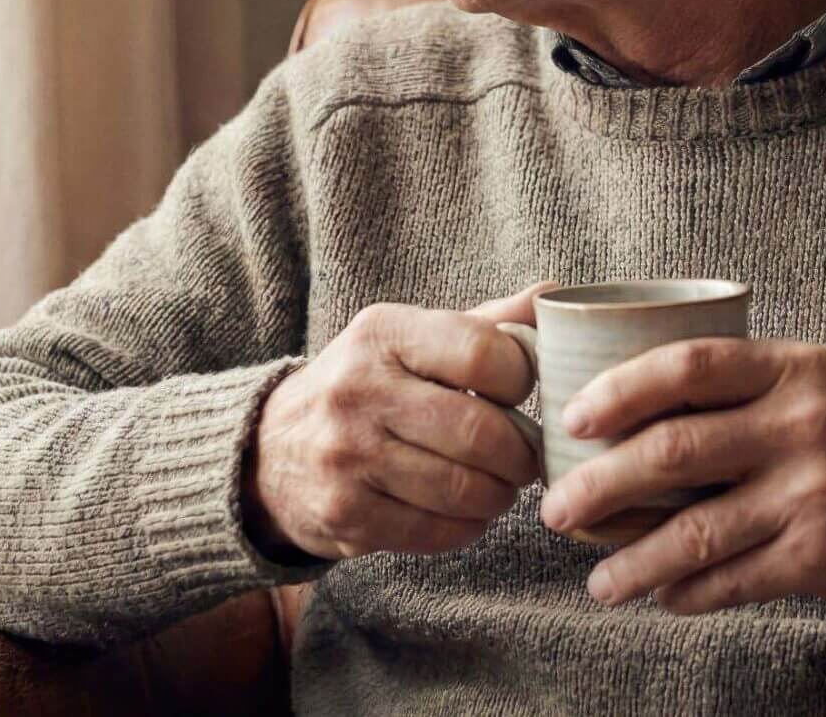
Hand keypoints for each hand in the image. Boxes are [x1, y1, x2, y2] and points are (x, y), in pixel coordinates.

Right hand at [242, 280, 556, 561]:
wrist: (268, 451)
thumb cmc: (367, 387)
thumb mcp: (410, 338)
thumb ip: (486, 322)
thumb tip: (557, 295)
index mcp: (383, 333)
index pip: (484, 353)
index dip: (522, 380)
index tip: (519, 395)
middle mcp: (359, 390)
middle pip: (481, 432)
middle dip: (521, 453)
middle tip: (525, 457)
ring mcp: (348, 457)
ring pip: (465, 489)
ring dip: (499, 494)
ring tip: (499, 485)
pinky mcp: (346, 515)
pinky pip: (438, 531)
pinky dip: (467, 527)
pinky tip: (464, 511)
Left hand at [539, 337, 825, 614]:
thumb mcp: (824, 379)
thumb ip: (747, 385)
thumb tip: (639, 409)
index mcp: (794, 368)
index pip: (687, 365)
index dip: (619, 390)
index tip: (573, 418)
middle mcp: (801, 425)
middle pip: (673, 451)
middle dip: (600, 486)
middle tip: (556, 510)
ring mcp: (811, 494)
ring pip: (693, 532)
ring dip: (632, 561)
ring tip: (597, 581)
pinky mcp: (821, 557)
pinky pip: (732, 580)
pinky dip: (687, 593)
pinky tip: (663, 598)